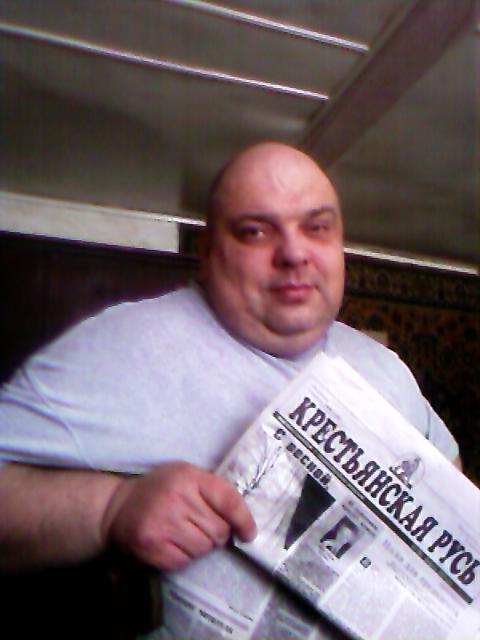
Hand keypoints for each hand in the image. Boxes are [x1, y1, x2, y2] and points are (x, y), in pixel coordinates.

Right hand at [101, 462, 255, 570]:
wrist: (117, 506)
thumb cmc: (160, 489)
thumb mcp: (186, 475)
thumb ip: (212, 490)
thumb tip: (242, 522)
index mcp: (189, 476)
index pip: (229, 500)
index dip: (244, 520)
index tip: (248, 533)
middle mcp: (177, 498)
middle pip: (219, 530)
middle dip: (217, 533)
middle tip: (200, 525)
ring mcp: (163, 523)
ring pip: (204, 548)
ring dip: (200, 545)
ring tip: (183, 532)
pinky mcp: (152, 546)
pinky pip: (186, 561)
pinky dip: (184, 556)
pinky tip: (172, 542)